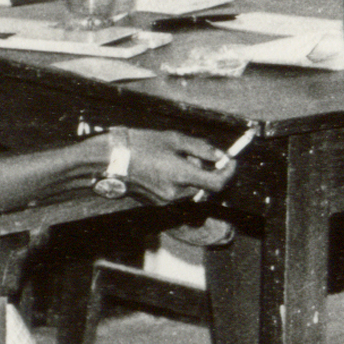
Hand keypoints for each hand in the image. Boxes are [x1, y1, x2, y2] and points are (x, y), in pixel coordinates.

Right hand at [121, 127, 237, 202]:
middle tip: (192, 155)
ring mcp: (165, 201)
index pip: (217, 183)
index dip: (228, 173)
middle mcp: (175, 193)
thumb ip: (201, 149)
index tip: (230, 161)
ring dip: (193, 177)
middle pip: (205, 187)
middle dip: (206, 171)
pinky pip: (178, 194)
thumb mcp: (174, 139)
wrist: (112, 159)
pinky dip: (181, 182)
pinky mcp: (157, 203)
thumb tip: (221, 156)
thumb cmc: (141, 145)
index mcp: (181, 176)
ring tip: (175, 160)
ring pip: (192, 191)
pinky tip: (166, 168)